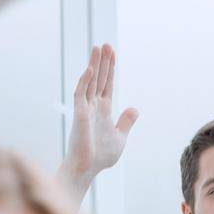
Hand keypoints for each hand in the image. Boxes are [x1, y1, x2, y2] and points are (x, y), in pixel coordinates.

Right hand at [61, 44, 138, 192]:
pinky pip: (81, 94)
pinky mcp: (79, 114)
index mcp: (103, 111)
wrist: (88, 168)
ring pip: (89, 82)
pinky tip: (91, 69)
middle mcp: (93, 107)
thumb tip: (134, 108)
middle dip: (102, 62)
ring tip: (98, 48)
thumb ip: (126, 122)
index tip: (112, 53)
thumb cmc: (101, 156)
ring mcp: (85, 109)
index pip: (107, 85)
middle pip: (98, 79)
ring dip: (94, 65)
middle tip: (105, 44)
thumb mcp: (120, 137)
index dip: (110, 69)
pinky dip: (85, 81)